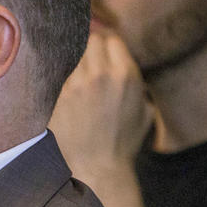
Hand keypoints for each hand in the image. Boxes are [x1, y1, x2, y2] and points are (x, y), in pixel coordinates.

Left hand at [49, 30, 149, 182]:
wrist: (98, 165)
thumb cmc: (124, 143)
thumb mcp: (145, 112)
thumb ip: (139, 87)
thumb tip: (131, 73)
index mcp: (126, 75)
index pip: (113, 40)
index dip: (109, 45)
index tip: (105, 52)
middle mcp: (102, 74)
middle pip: (93, 41)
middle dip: (93, 49)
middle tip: (93, 62)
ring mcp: (79, 83)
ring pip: (77, 56)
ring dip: (81, 63)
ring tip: (83, 79)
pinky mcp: (62, 94)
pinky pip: (65, 75)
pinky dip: (70, 80)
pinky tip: (73, 92)